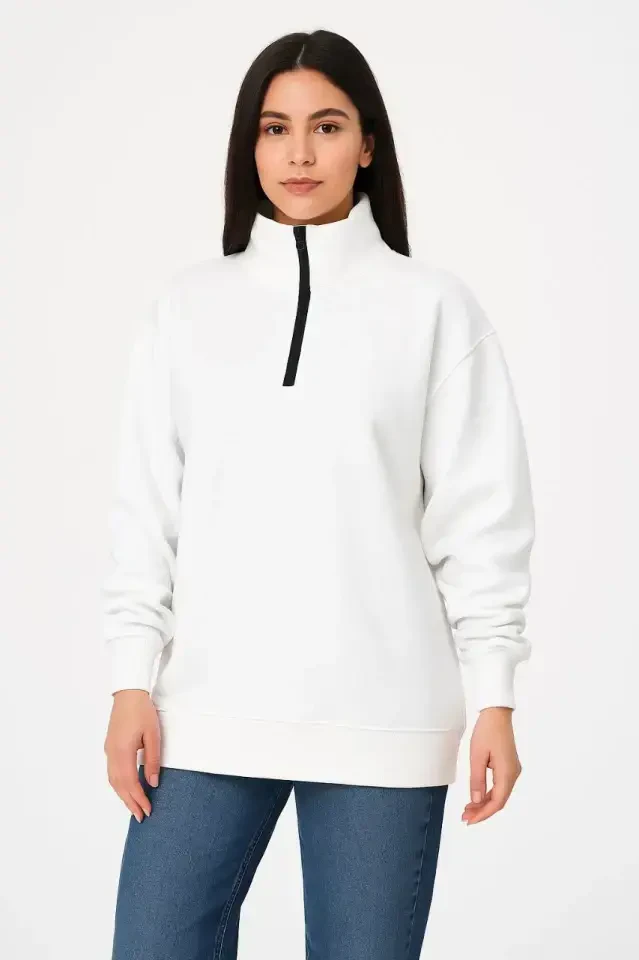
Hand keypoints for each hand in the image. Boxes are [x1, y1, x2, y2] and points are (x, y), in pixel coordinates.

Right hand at [104, 690, 160, 821]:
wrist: (128, 693)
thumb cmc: (143, 711)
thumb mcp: (153, 735)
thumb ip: (153, 760)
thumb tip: (152, 783)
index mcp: (122, 752)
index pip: (129, 783)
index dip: (138, 799)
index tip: (146, 811)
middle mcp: (112, 754)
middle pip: (119, 785)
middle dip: (130, 802)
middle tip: (140, 817)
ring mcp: (109, 751)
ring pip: (113, 780)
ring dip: (123, 796)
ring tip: (134, 807)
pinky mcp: (109, 747)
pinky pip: (112, 772)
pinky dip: (119, 785)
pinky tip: (126, 789)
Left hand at [461, 706, 521, 825]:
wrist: (497, 713)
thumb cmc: (486, 731)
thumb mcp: (477, 756)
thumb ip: (477, 780)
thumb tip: (476, 801)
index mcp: (507, 773)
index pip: (497, 802)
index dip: (483, 814)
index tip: (469, 820)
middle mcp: (513, 774)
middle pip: (499, 800)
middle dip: (482, 811)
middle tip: (465, 817)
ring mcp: (512, 770)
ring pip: (499, 794)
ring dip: (484, 803)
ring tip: (467, 809)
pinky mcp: (509, 766)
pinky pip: (499, 785)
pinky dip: (488, 793)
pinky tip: (477, 797)